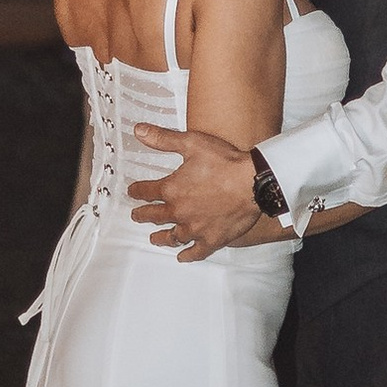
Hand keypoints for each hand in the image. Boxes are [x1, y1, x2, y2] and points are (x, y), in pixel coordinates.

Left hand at [125, 120, 264, 260]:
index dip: (138, 191)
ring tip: (154, 239)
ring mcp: (195, 228)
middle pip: (155, 216)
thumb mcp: (191, 142)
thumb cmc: (224, 162)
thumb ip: (162, 139)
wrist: (253, 182)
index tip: (133, 191)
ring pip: (172, 237)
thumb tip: (138, 130)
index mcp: (171, 190)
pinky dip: (187, 255)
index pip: (147, 191)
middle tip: (136, 216)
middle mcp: (179, 212)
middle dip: (143, 215)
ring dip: (161, 238)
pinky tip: (182, 256)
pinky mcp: (212, 239)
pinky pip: (196, 252)